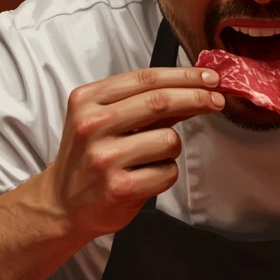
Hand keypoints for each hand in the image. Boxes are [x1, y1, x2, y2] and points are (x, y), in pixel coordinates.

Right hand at [45, 66, 224, 238]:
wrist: (62, 203)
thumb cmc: (89, 157)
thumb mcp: (104, 119)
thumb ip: (144, 103)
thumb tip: (194, 88)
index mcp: (87, 100)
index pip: (146, 78)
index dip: (184, 76)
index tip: (210, 78)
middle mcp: (92, 125)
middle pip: (160, 102)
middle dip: (197, 98)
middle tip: (216, 101)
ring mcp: (105, 157)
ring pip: (169, 140)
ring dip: (172, 147)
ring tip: (151, 157)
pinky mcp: (119, 187)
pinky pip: (167, 172)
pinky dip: (166, 173)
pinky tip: (145, 177)